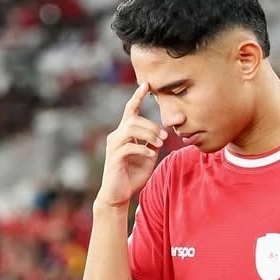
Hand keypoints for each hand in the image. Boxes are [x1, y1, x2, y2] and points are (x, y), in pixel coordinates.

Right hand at [95, 83, 166, 207]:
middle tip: (165, 137)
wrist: (118, 195)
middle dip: (151, 125)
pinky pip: (129, 146)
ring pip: (130, 129)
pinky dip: (144, 149)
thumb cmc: (132, 175)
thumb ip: (152, 143)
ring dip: (149, 134)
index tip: (146, 84)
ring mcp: (113, 147)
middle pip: (133, 119)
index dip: (137, 96)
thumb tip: (161, 133)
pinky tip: (152, 154)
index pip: (129, 110)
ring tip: (160, 144)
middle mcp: (116, 136)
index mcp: (124, 134)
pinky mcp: (114, 158)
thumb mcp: (148, 156)